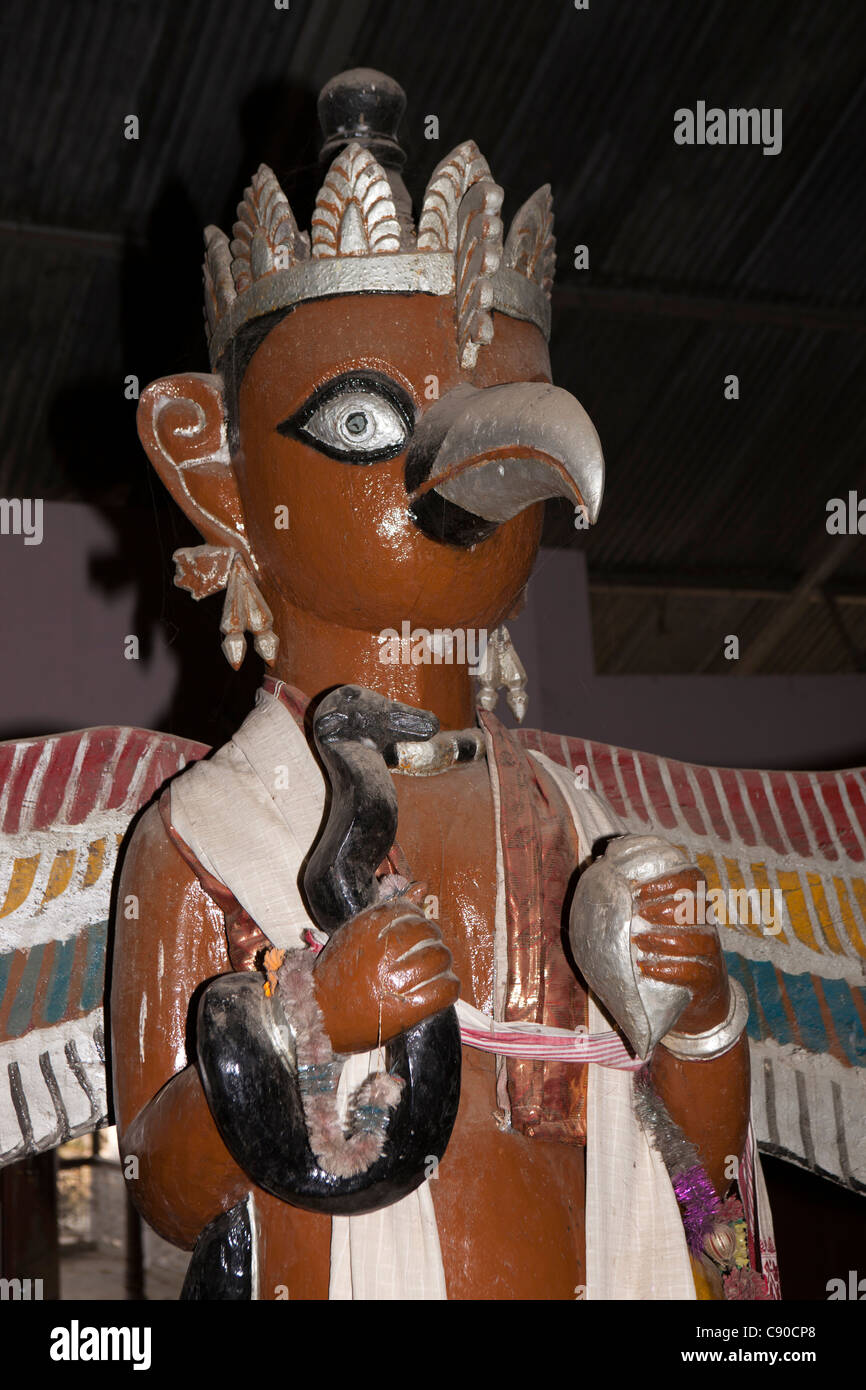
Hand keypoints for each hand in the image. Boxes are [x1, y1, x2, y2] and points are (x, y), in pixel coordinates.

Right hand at [313, 885, 458, 1052]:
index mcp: (370, 928)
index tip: (412, 933)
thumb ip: (393, 909)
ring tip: (431, 971)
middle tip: (424, 952)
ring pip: (440, 959)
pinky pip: (445, 989)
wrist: (319, 1011)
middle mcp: (383, 951)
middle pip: (430, 933)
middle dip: (432, 940)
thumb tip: (423, 886)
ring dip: (441, 964)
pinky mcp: (406, 1009)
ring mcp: (395, 981)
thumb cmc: (339, 970)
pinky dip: (448, 987)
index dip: (417, 921)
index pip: (411, 912)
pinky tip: (438, 987)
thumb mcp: (358, 931)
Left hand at [631, 868, 729, 1034]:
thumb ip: (640, 909)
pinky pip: (693, 971)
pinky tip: (645, 967)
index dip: (667, 880)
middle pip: (697, 906)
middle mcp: (706, 927)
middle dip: (665, 907)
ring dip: (664, 938)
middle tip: (640, 912)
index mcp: (693, 908)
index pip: (692, 879)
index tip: (638, 889)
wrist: (701, 1004)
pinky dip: (667, 968)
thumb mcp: (660, 929)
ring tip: (639, 940)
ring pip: (699, 938)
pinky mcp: (708, 981)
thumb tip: (611, 881)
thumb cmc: (670, 958)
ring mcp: (711, 955)